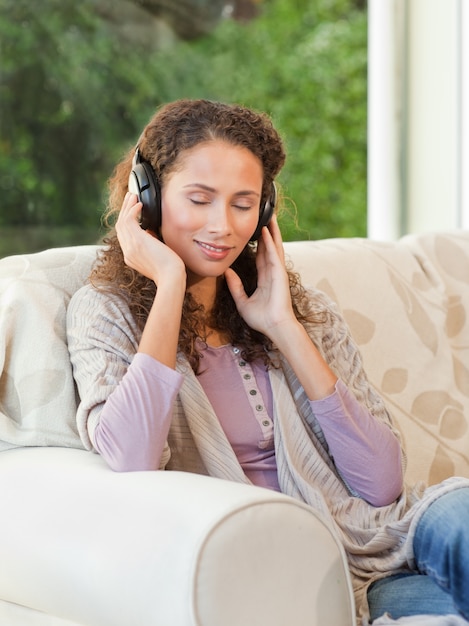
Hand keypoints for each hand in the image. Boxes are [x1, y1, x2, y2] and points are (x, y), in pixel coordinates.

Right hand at [115, 192, 185, 284]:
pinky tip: (140, 204)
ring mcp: (130, 247)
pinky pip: (129, 220)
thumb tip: (150, 233)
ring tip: (133, 196)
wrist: (171, 278)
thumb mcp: (156, 257)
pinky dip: (133, 210)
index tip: (131, 211)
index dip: (126, 221)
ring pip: (122, 221)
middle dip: (124, 210)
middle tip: (130, 198)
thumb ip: (150, 246)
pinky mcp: (137, 241)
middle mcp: (127, 252)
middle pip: (120, 227)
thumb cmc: (170, 270)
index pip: (123, 236)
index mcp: (130, 257)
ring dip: (128, 206)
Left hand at [225, 215, 296, 339]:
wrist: (274, 327)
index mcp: (265, 278)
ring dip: (272, 232)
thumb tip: (226, 272)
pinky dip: (270, 242)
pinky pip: (274, 254)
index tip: (255, 233)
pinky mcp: (280, 273)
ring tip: (269, 217)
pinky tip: (267, 231)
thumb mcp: (242, 301)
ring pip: (274, 247)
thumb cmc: (261, 318)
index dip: (258, 244)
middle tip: (264, 218)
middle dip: (267, 233)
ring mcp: (277, 272)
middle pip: (269, 248)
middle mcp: (272, 272)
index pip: (261, 257)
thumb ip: (235, 286)